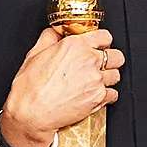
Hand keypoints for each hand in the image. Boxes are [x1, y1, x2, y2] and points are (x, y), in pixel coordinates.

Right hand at [0, 26, 122, 146]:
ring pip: (116, 75)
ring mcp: (96, 80)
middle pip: (116, 56)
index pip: (104, 36)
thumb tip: (55, 32)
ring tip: (96, 82)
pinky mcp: (99, 98)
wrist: (31, 113)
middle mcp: (89, 60)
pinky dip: (107, 95)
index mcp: (75, 46)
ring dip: (108, 78)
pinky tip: (95, 94)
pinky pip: (114, 94)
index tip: (100, 46)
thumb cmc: (30, 87)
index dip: (102, 41)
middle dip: (110, 59)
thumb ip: (49, 38)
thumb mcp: (34, 54)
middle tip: (101, 65)